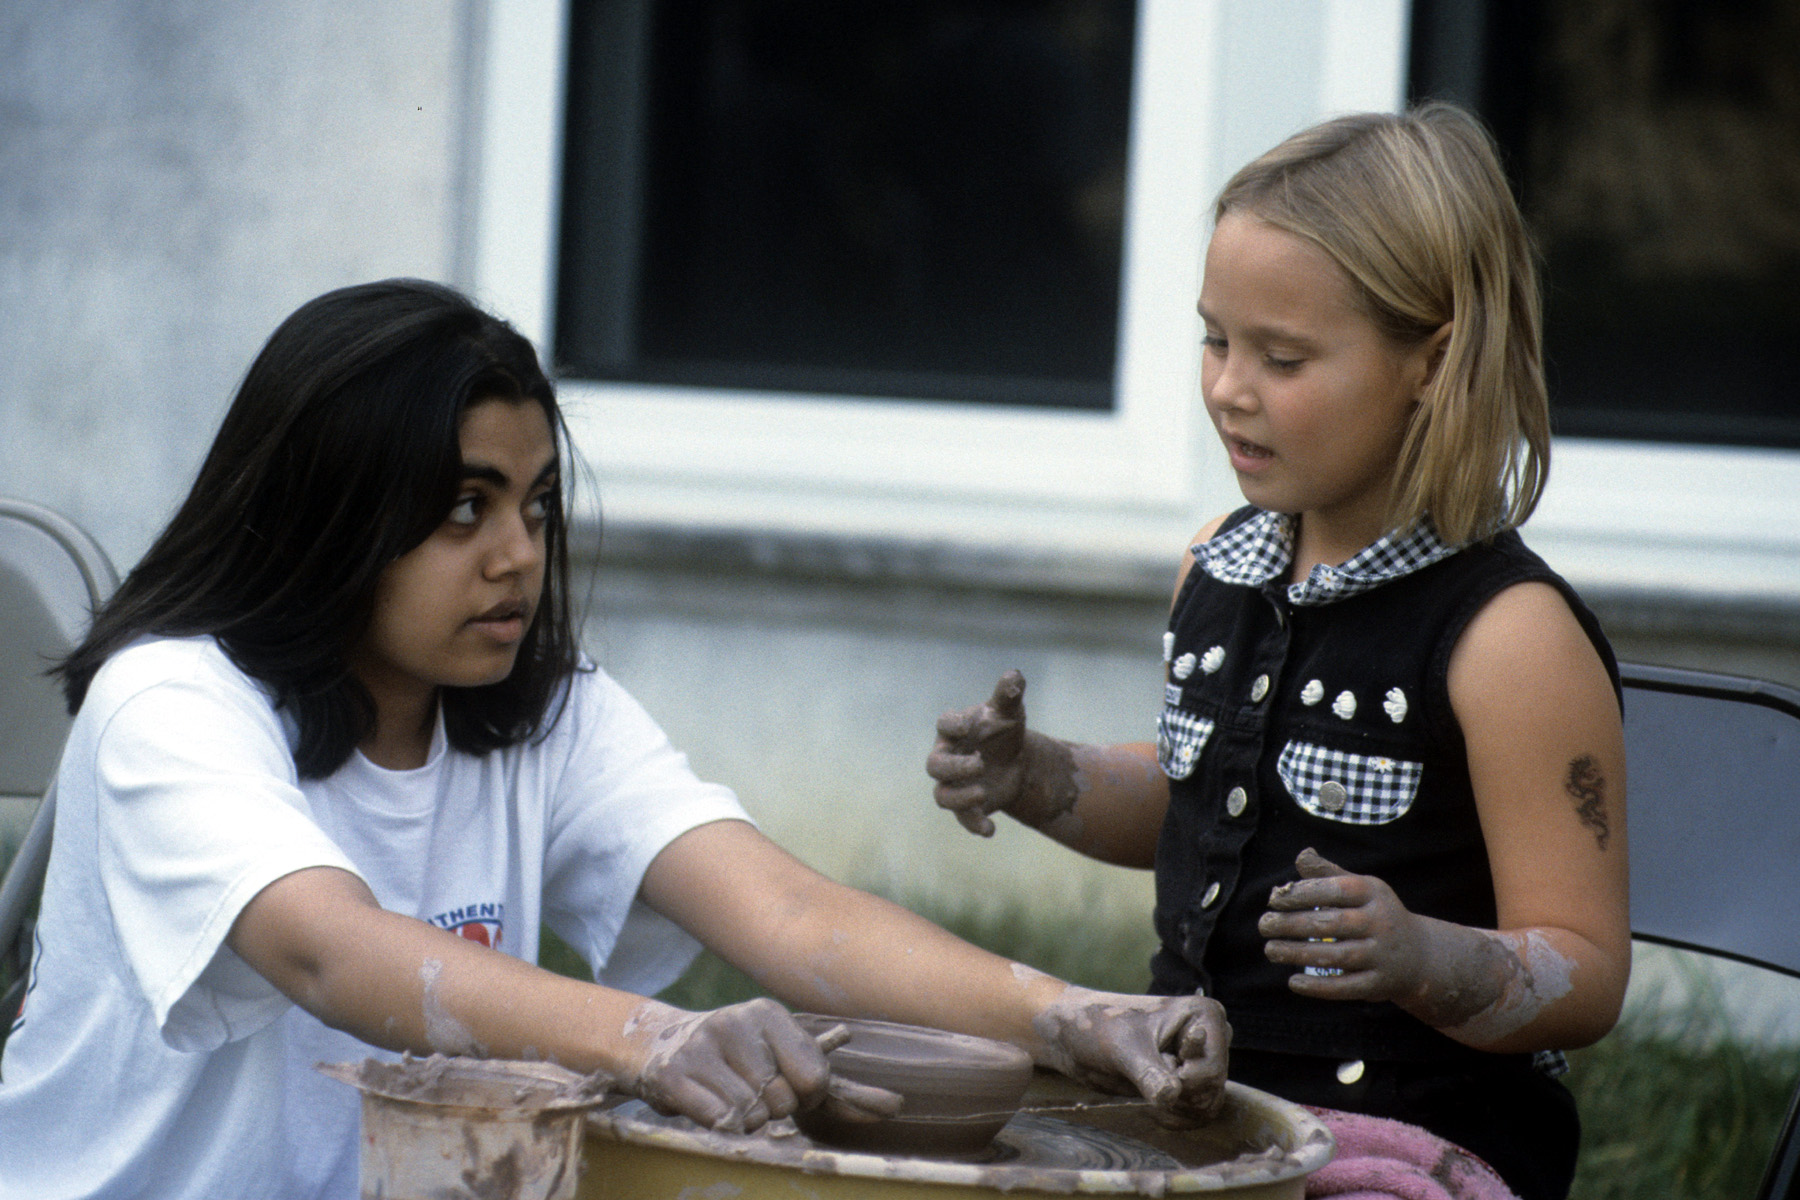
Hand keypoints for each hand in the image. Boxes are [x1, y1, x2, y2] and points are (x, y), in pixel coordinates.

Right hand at [621, 998, 900, 1133]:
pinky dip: (718, 1124)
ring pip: (750, 1115)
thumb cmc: (742, 1061)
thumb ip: (843, 1089)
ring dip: (743, 1120)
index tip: (786, 1086)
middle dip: (770, 1110)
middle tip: (750, 1090)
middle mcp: (738, 1021)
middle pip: (782, 1101)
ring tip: (727, 1095)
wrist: (662, 1048)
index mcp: (771, 1014)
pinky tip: (706, 1102)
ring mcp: (703, 1045)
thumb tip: (898, 1107)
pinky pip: (718, 1121)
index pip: (816, 1079)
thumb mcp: (789, 1063)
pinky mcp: (673, 1073)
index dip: (804, 1097)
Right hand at [927, 671, 1075, 835]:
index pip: (944, 725)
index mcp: (954, 730)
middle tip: (980, 764)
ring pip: (942, 796)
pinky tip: (990, 830)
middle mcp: (947, 757)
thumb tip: (1015, 676)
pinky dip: (974, 824)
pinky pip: (963, 818)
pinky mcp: (967, 805)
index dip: (952, 725)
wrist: (1016, 760)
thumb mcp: (1009, 712)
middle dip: (955, 767)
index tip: (966, 727)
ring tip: (983, 793)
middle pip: (936, 765)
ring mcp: (954, 783)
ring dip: (960, 797)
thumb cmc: (1004, 730)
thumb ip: (1008, 695)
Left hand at [1032, 986, 1229, 1124]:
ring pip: (1207, 1105)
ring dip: (1175, 1109)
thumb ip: (1148, 1073)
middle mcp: (1209, 1037)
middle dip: (1178, 1095)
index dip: (1184, 1082)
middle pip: (1213, 1090)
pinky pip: (1195, 1113)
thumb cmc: (1096, 1027)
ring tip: (1144, 1089)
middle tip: (1144, 1079)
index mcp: (1203, 1016)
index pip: (1212, 1069)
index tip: (1154, 1070)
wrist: (1073, 1035)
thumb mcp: (1121, 1049)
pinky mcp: (1185, 1080)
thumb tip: (1171, 1096)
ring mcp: (1198, 1060)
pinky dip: (1174, 1116)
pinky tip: (1149, 1103)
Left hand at [1258, 848, 1431, 1005]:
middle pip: (1332, 924)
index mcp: (1374, 893)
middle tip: (1263, 925)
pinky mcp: (1378, 984)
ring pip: (1336, 956)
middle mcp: (1381, 923)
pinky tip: (1293, 981)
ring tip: (1271, 950)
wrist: (1419, 955)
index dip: (1304, 893)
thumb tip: (1301, 856)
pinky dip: (1318, 987)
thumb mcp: (1361, 887)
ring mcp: (1382, 955)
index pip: (1336, 890)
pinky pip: (1345, 987)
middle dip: (1292, 925)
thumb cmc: (1376, 914)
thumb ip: (1329, 873)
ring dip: (1298, 954)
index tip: (1274, 900)